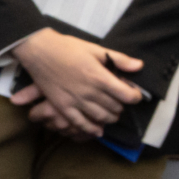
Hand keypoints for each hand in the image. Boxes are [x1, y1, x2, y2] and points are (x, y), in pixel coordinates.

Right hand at [7, 28, 143, 138]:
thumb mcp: (95, 49)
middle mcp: (90, 92)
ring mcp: (75, 101)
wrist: (38, 51)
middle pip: (116, 108)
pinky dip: (91, 129)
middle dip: (121, 106)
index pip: (127, 95)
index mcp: (100, 77)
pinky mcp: (62, 106)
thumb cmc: (66, 47)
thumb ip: (119, 59)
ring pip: (101, 117)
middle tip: (120, 101)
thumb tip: (139, 66)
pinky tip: (97, 130)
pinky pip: (80, 123)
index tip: (134, 94)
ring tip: (111, 113)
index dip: (135, 96)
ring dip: (110, 117)